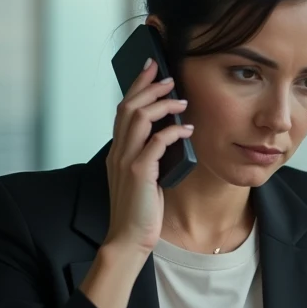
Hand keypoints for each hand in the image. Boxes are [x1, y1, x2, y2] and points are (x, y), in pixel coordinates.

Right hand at [103, 58, 193, 257]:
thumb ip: (150, 155)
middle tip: (168, 75)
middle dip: (149, 86)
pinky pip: (156, 142)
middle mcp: (119, 151)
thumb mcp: (144, 176)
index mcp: (118, 151)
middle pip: (129, 106)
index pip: (124, 109)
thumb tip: (170, 135)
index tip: (151, 69)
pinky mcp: (139, 173)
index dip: (136, 86)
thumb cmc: (139, 210)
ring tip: (181, 100)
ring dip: (162, 104)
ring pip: (139, 117)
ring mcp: (127, 161)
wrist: (129, 238)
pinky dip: (173, 131)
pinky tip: (187, 129)